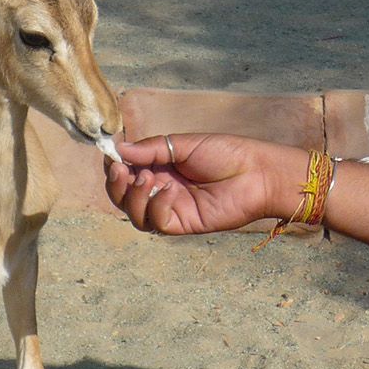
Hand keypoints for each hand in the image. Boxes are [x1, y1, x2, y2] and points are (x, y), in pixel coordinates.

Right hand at [105, 133, 299, 235]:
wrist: (257, 172)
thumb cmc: (227, 153)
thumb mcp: (184, 144)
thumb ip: (152, 149)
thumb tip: (119, 149)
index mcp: (161, 168)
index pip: (126, 173)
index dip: (114, 167)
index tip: (111, 157)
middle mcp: (161, 190)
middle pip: (124, 197)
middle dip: (117, 185)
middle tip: (121, 170)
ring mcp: (171, 208)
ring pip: (135, 214)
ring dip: (133, 196)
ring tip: (147, 178)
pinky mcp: (183, 224)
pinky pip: (157, 223)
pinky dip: (156, 207)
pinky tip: (169, 191)